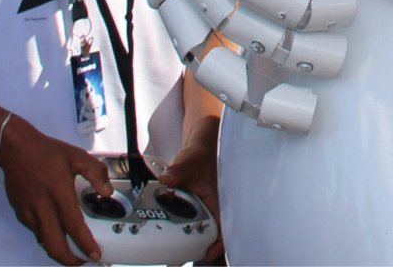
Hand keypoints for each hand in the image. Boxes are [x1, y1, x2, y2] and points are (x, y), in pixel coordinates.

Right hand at [0, 114, 112, 264]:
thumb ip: (96, 173)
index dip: (85, 244)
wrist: (16, 150)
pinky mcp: (21, 214)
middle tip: (83, 261)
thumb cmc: (47, 152)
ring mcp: (29, 213)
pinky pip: (36, 232)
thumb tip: (107, 192)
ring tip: (74, 251)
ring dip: (59, 250)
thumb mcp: (78, 156)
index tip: (95, 255)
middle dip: (69, 259)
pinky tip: (58, 233)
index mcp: (59, 193)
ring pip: (44, 242)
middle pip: (55, 245)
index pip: (74, 226)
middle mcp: (43, 208)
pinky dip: (48, 238)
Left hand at [157, 116, 223, 263]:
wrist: (204, 137)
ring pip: (205, 228)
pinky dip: (189, 228)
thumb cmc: (204, 148)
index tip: (208, 254)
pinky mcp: (199, 203)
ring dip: (196, 238)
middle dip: (205, 246)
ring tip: (181, 251)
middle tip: (187, 256)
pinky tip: (176, 232)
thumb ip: (178, 170)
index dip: (220, 242)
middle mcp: (217, 202)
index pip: (226, 224)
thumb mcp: (189, 159)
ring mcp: (208, 203)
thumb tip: (166, 178)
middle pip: (215, 231)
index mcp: (221, 196)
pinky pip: (196, 220)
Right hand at [160, 0, 355, 133]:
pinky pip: (195, 62)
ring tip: (310, 109)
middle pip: (237, 26)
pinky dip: (229, 92)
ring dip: (259, 91)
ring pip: (207, 61)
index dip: (304, 5)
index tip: (350, 4)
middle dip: (294, 49)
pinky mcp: (169, 8)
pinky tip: (269, 112)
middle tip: (342, 55)